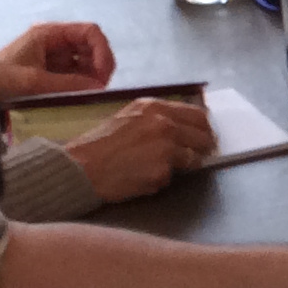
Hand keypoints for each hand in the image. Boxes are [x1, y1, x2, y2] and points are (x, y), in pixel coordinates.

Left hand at [0, 21, 115, 103]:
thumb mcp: (33, 81)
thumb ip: (67, 84)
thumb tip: (99, 88)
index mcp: (50, 33)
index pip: (90, 32)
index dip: (102, 50)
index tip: (103, 74)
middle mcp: (56, 41)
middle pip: (91, 47)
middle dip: (100, 66)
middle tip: (100, 90)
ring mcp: (54, 57)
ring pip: (86, 63)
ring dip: (92, 78)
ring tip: (91, 96)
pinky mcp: (52, 73)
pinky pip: (76, 76)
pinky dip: (82, 85)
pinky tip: (81, 98)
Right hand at [62, 97, 212, 202]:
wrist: (81, 167)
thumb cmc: (99, 144)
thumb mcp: (128, 118)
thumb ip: (155, 119)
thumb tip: (182, 128)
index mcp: (153, 107)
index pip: (196, 114)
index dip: (204, 128)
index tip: (206, 136)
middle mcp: (164, 123)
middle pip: (202, 136)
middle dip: (203, 148)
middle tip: (200, 156)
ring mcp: (166, 147)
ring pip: (193, 159)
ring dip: (184, 166)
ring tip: (159, 168)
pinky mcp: (162, 171)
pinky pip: (172, 177)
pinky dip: (162, 180)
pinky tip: (142, 177)